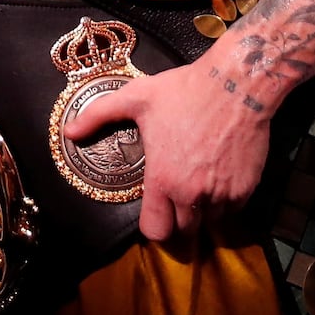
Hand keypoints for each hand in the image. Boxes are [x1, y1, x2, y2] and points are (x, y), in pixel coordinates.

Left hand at [68, 56, 269, 241]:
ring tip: (198, 182)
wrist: (237, 83)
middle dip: (178, 217)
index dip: (153, 224)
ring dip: (203, 210)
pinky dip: (226, 200)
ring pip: (210, 221)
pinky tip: (218, 175)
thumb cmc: (184, 90)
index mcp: (162, 178)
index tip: (155, 210)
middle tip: (177, 194)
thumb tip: (68, 131)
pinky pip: (233, 209)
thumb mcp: (136, 97)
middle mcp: (191, 193)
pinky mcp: (246, 188)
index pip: (155, 230)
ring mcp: (221, 193)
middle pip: (183, 231)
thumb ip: (98, 116)